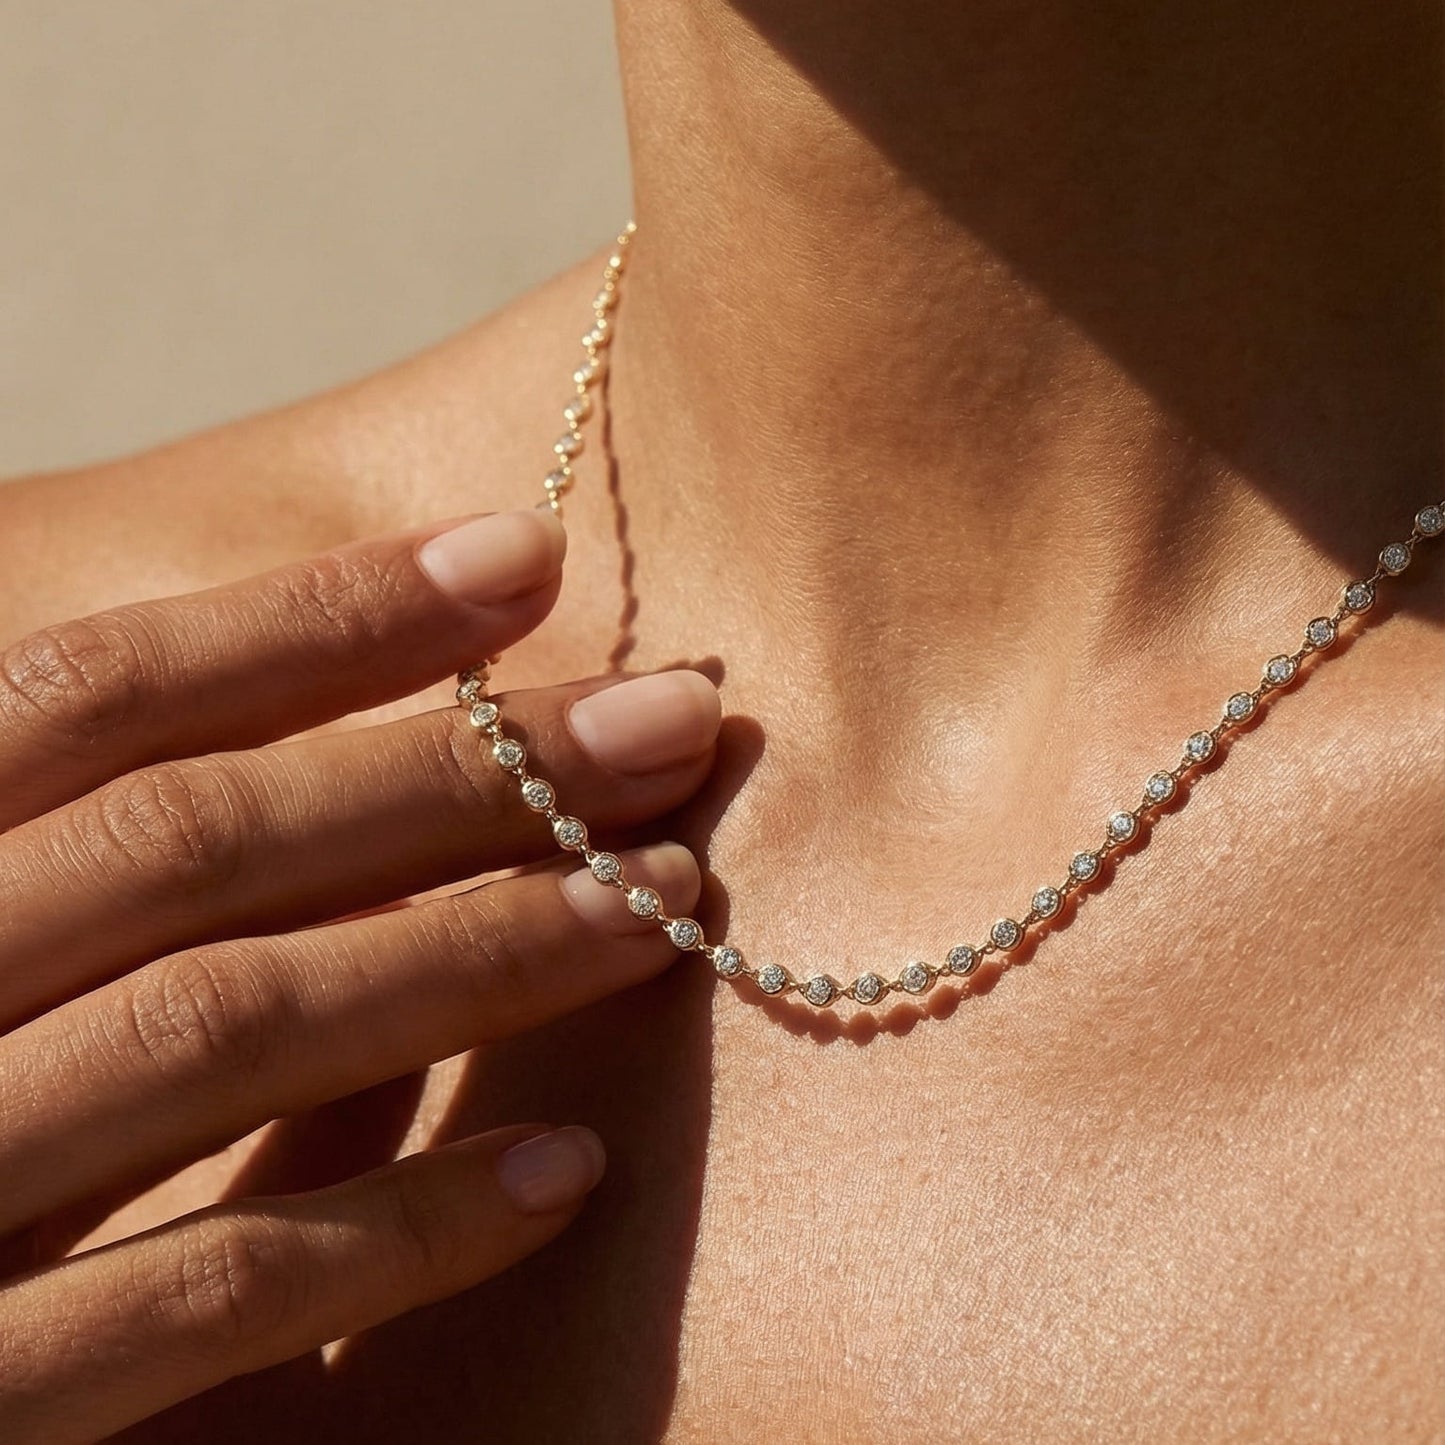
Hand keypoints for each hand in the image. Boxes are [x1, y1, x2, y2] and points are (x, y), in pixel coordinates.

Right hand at [0, 509, 720, 1442]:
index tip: (523, 554)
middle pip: (192, 840)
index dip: (317, 615)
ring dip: (471, 955)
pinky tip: (569, 1170)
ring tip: (666, 899)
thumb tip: (353, 754)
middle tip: (674, 716)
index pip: (95, 696)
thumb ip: (89, 865)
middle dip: (455, 768)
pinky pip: (203, 1298)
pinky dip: (396, 1226)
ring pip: (219, 1028)